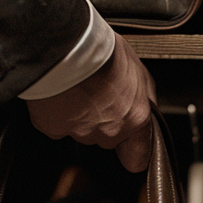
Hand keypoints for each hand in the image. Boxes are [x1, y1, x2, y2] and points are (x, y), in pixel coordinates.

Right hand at [26, 34, 155, 171]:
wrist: (67, 46)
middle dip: (103, 121)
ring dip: (80, 115)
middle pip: (107, 138)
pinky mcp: (54, 128)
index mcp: (134, 117)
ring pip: (82, 131)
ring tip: (77, 89)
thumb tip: (148, 104)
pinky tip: (60, 94)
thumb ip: (143, 94)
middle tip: (97, 95)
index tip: (130, 150)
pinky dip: (57, 113)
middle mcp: (109, 130)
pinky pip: (57, 125)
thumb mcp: (137, 69)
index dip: (133, 152)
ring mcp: (80, 132)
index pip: (138, 157)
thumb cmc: (102, 52)